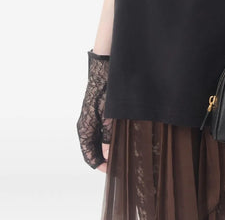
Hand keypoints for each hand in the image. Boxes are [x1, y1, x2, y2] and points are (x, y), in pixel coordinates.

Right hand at [76, 50, 113, 171]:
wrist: (105, 68)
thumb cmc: (105, 90)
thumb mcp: (109, 115)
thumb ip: (109, 134)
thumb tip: (110, 152)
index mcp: (85, 129)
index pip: (89, 155)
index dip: (101, 165)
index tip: (112, 170)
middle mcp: (86, 125)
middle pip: (94, 149)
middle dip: (107, 157)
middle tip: (121, 162)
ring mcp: (92, 119)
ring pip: (100, 140)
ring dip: (110, 146)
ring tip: (124, 150)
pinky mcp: (99, 112)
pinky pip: (103, 130)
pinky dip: (112, 136)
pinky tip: (123, 135)